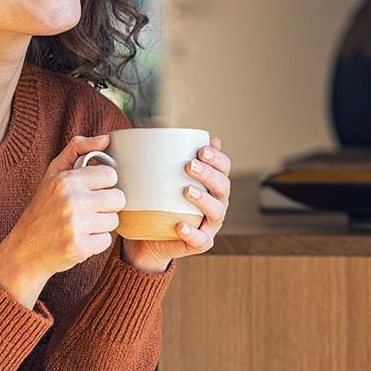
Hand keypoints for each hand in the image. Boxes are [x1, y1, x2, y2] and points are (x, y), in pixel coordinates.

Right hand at [0, 135, 125, 307]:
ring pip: (114, 220)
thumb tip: (106, 139)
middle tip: (88, 210)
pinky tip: (79, 239)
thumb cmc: (42, 209)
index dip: (103, 184)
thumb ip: (77, 149)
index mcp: (66, 180)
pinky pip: (106, 241)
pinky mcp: (79, 248)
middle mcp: (71, 201)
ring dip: (101, 224)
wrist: (24, 249)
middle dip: (106, 205)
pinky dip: (95, 242)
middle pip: (118, 198)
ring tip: (82, 225)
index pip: (111, 175)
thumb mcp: (52, 174)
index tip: (91, 191)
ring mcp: (75, 225)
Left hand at [121, 136, 231, 271]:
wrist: (147, 238)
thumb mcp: (157, 178)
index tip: (201, 149)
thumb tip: (158, 127)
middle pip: (223, 187)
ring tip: (187, 190)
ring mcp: (209, 225)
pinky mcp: (199, 243)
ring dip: (204, 200)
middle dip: (209, 174)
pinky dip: (192, 232)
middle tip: (189, 165)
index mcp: (211, 185)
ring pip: (216, 212)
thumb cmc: (156, 201)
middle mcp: (216, 203)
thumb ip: (162, 157)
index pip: (223, 168)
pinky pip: (200, 240)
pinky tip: (180, 225)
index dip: (217, 158)